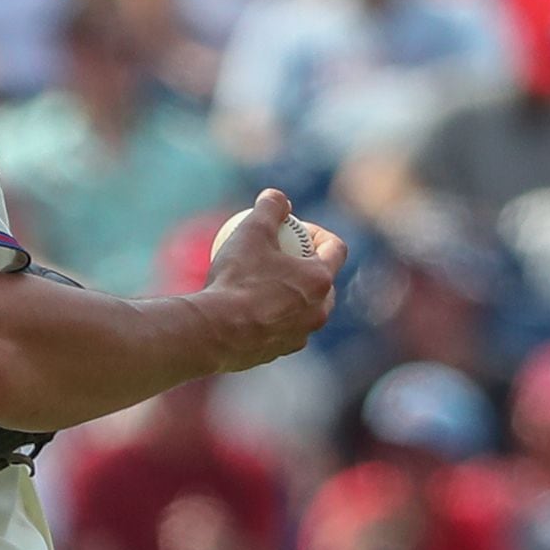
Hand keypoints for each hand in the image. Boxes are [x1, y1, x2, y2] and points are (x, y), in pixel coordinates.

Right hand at [200, 188, 343, 373]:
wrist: (214, 332)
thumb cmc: (236, 279)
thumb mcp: (251, 231)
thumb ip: (269, 208)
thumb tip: (276, 196)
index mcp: (319, 280)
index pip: (336, 248)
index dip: (320, 233)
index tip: (298, 230)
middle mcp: (318, 311)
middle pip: (324, 282)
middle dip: (309, 266)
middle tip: (283, 256)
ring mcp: (300, 336)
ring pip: (304, 309)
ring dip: (291, 294)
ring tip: (265, 282)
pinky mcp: (279, 352)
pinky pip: (282, 329)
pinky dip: (272, 316)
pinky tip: (247, 305)